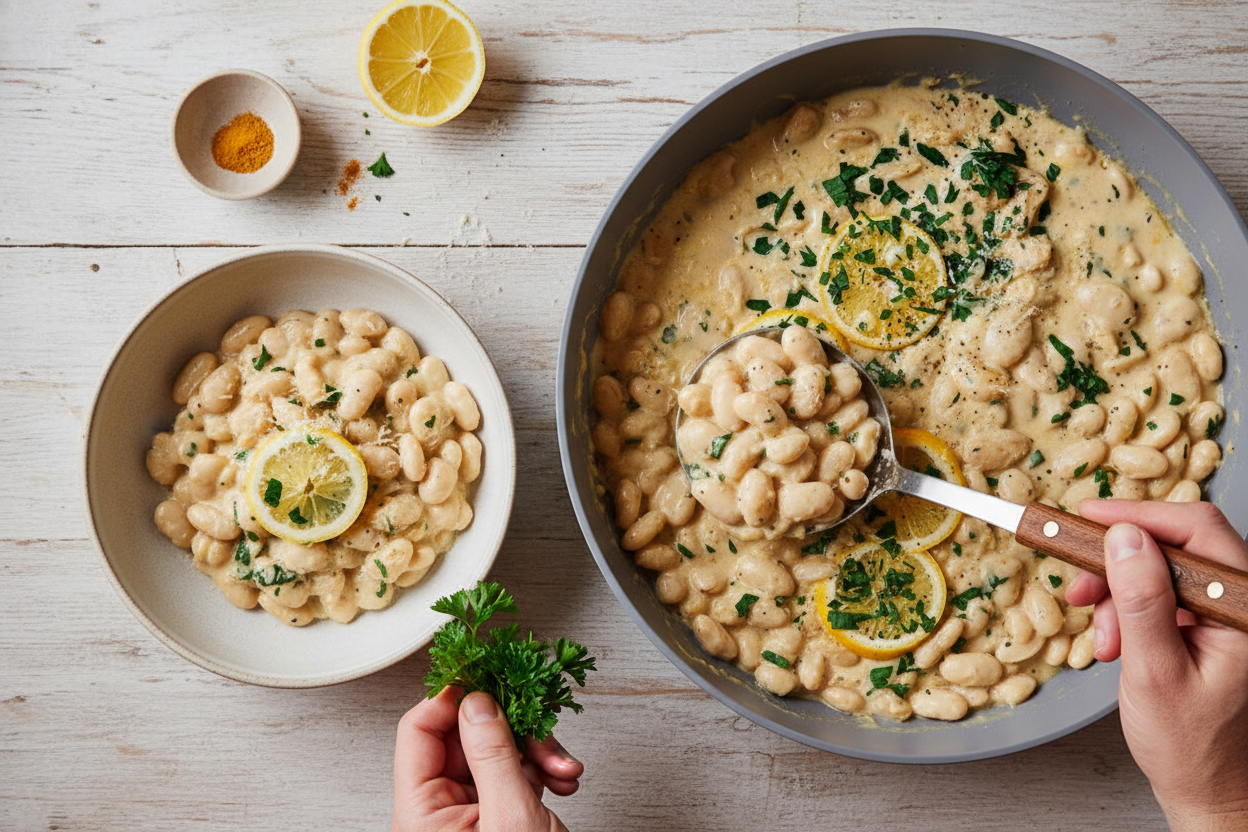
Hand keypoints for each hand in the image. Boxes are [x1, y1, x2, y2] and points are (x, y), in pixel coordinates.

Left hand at [393, 687, 583, 831]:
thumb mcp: (510, 817)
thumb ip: (493, 755)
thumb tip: (477, 702)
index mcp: (421, 816)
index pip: (418, 732)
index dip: (452, 697)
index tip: (487, 676)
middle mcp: (440, 813)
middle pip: (463, 737)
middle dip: (511, 726)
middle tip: (538, 724)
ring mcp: (472, 815)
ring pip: (496, 751)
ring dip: (536, 749)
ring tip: (561, 767)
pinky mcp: (501, 816)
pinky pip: (516, 773)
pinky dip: (543, 769)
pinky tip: (563, 779)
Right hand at [1066, 500, 1247, 830]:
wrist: (1206, 788)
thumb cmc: (1191, 746)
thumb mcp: (1155, 672)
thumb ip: (1141, 601)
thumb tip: (1124, 540)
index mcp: (1244, 610)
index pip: (1197, 530)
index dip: (1138, 516)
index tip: (1087, 519)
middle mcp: (1239, 604)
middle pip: (1175, 543)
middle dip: (1118, 560)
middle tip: (1079, 583)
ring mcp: (1222, 614)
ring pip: (1159, 568)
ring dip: (1117, 592)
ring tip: (1101, 633)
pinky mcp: (1203, 624)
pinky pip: (1157, 594)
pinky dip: (1125, 610)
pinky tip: (1114, 641)